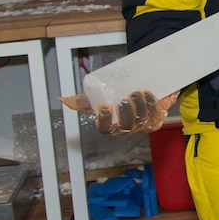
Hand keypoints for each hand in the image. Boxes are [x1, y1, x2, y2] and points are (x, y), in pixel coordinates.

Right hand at [59, 89, 178, 134]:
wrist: (143, 91)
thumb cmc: (117, 98)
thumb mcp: (99, 99)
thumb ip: (82, 101)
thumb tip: (62, 100)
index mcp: (112, 126)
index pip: (106, 128)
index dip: (104, 119)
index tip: (104, 105)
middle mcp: (127, 129)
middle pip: (126, 124)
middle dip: (126, 112)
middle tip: (125, 98)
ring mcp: (143, 125)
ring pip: (142, 119)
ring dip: (140, 106)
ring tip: (137, 92)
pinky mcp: (156, 119)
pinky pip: (155, 114)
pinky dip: (152, 103)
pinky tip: (148, 93)